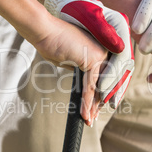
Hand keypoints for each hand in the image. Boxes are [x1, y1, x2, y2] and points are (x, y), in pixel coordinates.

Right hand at [44, 0, 133, 123]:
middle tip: (93, 118)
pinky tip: (85, 113)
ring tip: (89, 119)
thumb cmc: (52, 42)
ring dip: (93, 105)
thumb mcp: (69, 59)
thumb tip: (85, 82)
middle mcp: (104, 51)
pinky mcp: (95, 58)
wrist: (45, 31)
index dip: (101, 94)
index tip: (95, 107)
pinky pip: (91, 85)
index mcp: (99, 50)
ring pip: (100, 86)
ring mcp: (102, 54)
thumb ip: (80, 68)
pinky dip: (86, 101)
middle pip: (106, 83)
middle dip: (98, 103)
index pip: (104, 77)